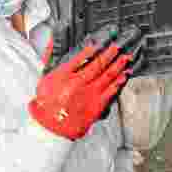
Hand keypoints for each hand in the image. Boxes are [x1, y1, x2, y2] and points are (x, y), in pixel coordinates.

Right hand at [29, 24, 143, 139]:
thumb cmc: (47, 105)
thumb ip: (50, 59)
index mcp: (64, 76)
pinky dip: (119, 82)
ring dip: (118, 65)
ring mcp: (89, 95)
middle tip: (118, 46)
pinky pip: (111, 91)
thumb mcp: (45, 80)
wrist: (51, 128)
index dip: (91, 49)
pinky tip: (124, 75)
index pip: (80, 57)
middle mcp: (78, 84)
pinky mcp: (96, 106)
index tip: (98, 43)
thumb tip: (52, 42)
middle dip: (110, 53)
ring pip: (108, 76)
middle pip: (98, 64)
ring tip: (126, 57)